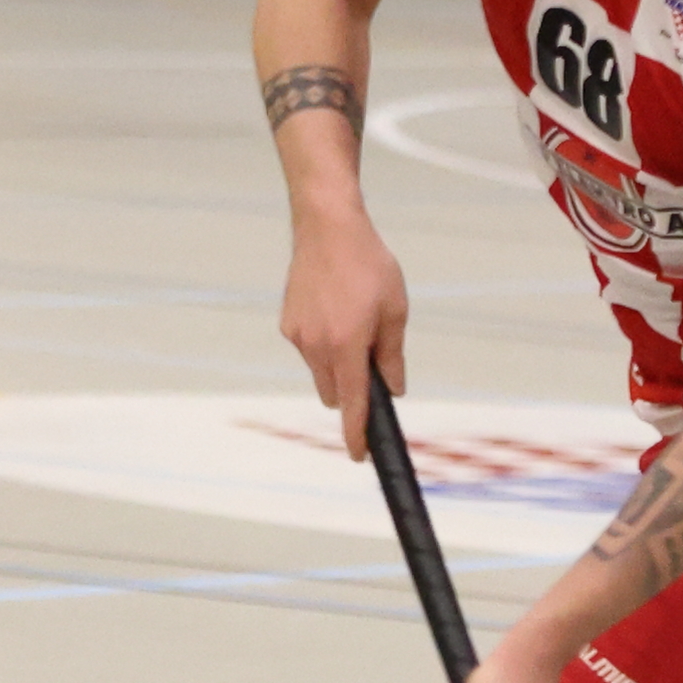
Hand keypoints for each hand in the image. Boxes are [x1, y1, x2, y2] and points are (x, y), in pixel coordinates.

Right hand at [281, 215, 410, 456]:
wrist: (327, 226)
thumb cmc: (368, 264)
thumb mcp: (395, 310)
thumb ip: (392, 355)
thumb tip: (393, 389)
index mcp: (347, 346)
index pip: (353, 404)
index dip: (357, 434)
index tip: (360, 456)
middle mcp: (317, 346)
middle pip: (335, 393)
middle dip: (352, 389)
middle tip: (372, 358)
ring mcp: (298, 336)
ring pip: (321, 373)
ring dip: (338, 365)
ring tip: (354, 322)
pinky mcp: (288, 324)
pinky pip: (309, 350)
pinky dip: (324, 345)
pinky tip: (335, 311)